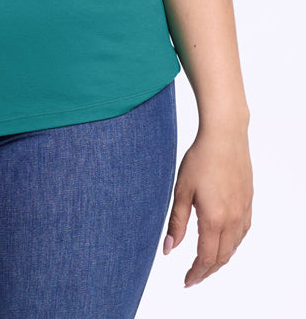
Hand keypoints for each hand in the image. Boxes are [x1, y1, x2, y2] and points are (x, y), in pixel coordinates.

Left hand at [163, 124, 252, 287]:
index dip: (196, 274)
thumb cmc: (200, 159)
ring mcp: (243, 211)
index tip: (186, 282)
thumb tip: (169, 249)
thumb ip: (176, 222)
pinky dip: (232, 245)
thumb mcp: (181, 190)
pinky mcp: (248, 202)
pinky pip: (242, 233)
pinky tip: (224, 242)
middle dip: (207, 271)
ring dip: (220, 259)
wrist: (225, 136)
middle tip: (193, 277)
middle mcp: (232, 220)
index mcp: (214, 219)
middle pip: (222, 257)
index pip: (206, 258)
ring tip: (205, 264)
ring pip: (234, 247)